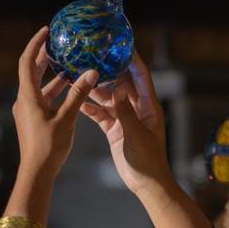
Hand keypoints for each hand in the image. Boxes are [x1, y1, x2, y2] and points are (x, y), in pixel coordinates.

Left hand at [11, 26, 100, 180]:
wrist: (37, 173)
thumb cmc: (49, 147)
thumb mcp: (67, 118)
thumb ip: (79, 94)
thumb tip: (91, 72)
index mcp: (27, 97)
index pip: (27, 61)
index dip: (35, 44)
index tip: (46, 31)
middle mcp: (23, 101)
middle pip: (31, 72)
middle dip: (44, 57)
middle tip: (58, 44)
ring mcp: (27, 111)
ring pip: (39, 87)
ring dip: (53, 76)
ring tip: (69, 65)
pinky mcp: (33, 121)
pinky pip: (43, 99)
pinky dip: (55, 92)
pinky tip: (70, 90)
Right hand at [79, 50, 172, 195]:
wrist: (146, 184)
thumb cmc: (148, 161)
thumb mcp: (137, 136)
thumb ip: (127, 114)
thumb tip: (119, 91)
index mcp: (149, 107)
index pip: (142, 77)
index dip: (133, 60)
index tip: (123, 44)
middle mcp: (137, 109)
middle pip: (122, 84)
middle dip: (110, 70)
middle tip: (94, 56)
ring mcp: (125, 119)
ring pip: (109, 99)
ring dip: (96, 89)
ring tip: (81, 76)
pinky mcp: (115, 130)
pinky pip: (101, 115)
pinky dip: (91, 109)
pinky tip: (79, 101)